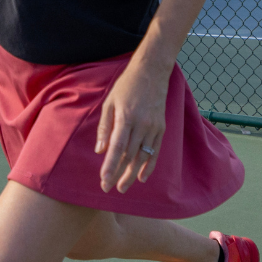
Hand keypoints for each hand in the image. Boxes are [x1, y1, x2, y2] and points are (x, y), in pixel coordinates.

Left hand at [95, 59, 167, 194]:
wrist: (151, 72)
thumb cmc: (126, 86)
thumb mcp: (109, 102)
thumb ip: (105, 127)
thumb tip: (100, 150)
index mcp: (125, 117)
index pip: (117, 147)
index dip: (110, 166)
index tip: (104, 180)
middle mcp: (141, 124)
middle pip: (129, 155)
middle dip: (119, 174)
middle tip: (109, 188)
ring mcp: (153, 127)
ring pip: (143, 156)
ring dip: (133, 174)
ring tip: (123, 187)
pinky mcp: (161, 128)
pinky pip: (155, 151)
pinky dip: (149, 165)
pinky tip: (142, 177)